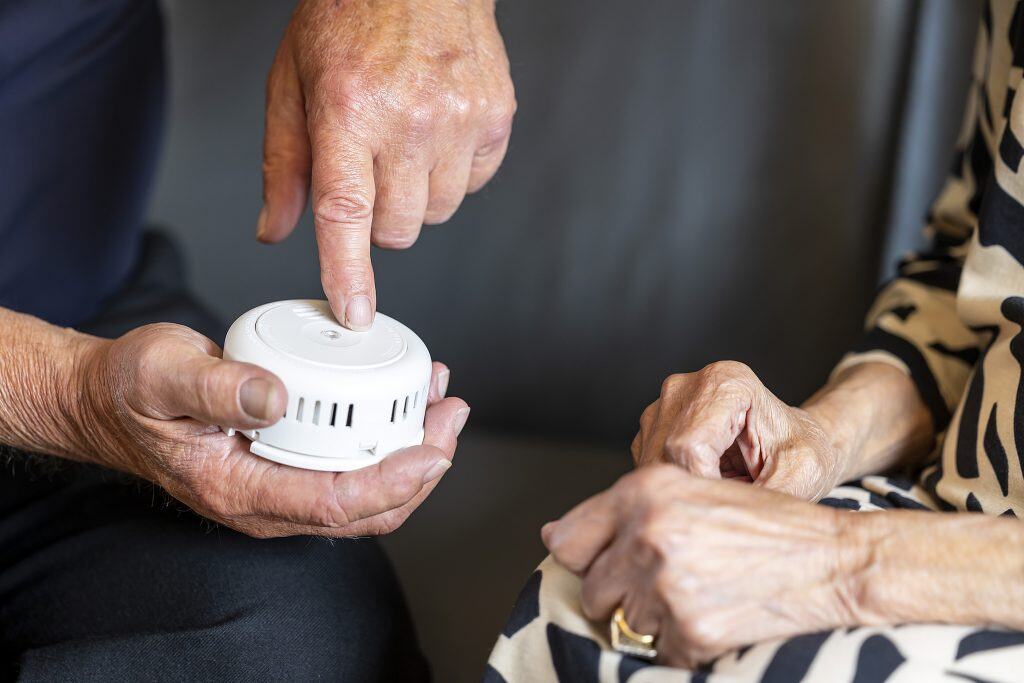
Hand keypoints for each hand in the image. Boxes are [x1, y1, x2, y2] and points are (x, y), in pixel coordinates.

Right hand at [78, 323, 468, 537]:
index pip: (336, 503)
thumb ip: (214, 387)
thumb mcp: (163, 374)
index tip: (433, 449)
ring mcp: (281, 485)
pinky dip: (387, 434)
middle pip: (368, 508)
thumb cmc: (131, 391)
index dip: (394, 480)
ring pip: (367, 490)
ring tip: (439, 399)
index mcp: (240, 489)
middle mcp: (268, 499)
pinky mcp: (290, 464)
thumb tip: (275, 397)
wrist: (111, 400)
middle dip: (422, 465)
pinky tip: (403, 398)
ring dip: (412, 449)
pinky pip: (352, 465)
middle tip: (450, 413)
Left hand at [258, 0, 515, 328]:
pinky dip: (452, 174)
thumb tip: (276, 230)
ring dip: (416, 197)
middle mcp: (410, 118)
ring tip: (404, 142)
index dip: (349, 271)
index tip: (355, 313)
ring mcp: (460, 119)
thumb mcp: (291, 82)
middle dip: (378, 218)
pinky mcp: (495, 117)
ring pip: (437, 213)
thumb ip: (284, 164)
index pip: (347, 212)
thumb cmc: (348, 18)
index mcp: (348, 110)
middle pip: (397, 227)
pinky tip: (437, 133)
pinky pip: (474, 185)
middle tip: (369, 170)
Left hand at [542, 465, 864, 666]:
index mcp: (644, 490)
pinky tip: (718, 614)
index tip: (611, 565)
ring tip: (703, 593)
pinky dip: (684, 644)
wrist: (831, 559)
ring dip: (656, 620)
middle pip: (593, 590)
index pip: (569, 540)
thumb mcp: (687, 489)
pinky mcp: (691, 629)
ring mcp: (668, 584)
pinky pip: (660, 652)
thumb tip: (550, 538)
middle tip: (675, 580)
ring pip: (626, 624)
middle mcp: (648, 533)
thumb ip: (616, 510)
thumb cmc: (760, 523)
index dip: (589, 559)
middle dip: (624, 594)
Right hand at [631, 361, 842, 500]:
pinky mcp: (653, 426)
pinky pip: (648, 467)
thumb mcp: (800, 479)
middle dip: (691, 494)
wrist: (799, 442)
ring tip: (721, 499)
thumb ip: (762, 499)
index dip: (703, 489)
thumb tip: (727, 529)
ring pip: (650, 464)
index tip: (729, 511)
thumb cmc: (805, 454)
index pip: (688, 447)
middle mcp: (687, 386)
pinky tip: (705, 490)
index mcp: (727, 382)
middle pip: (663, 455)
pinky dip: (673, 487)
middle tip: (726, 513)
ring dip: (680, 492)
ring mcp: (665, 404)